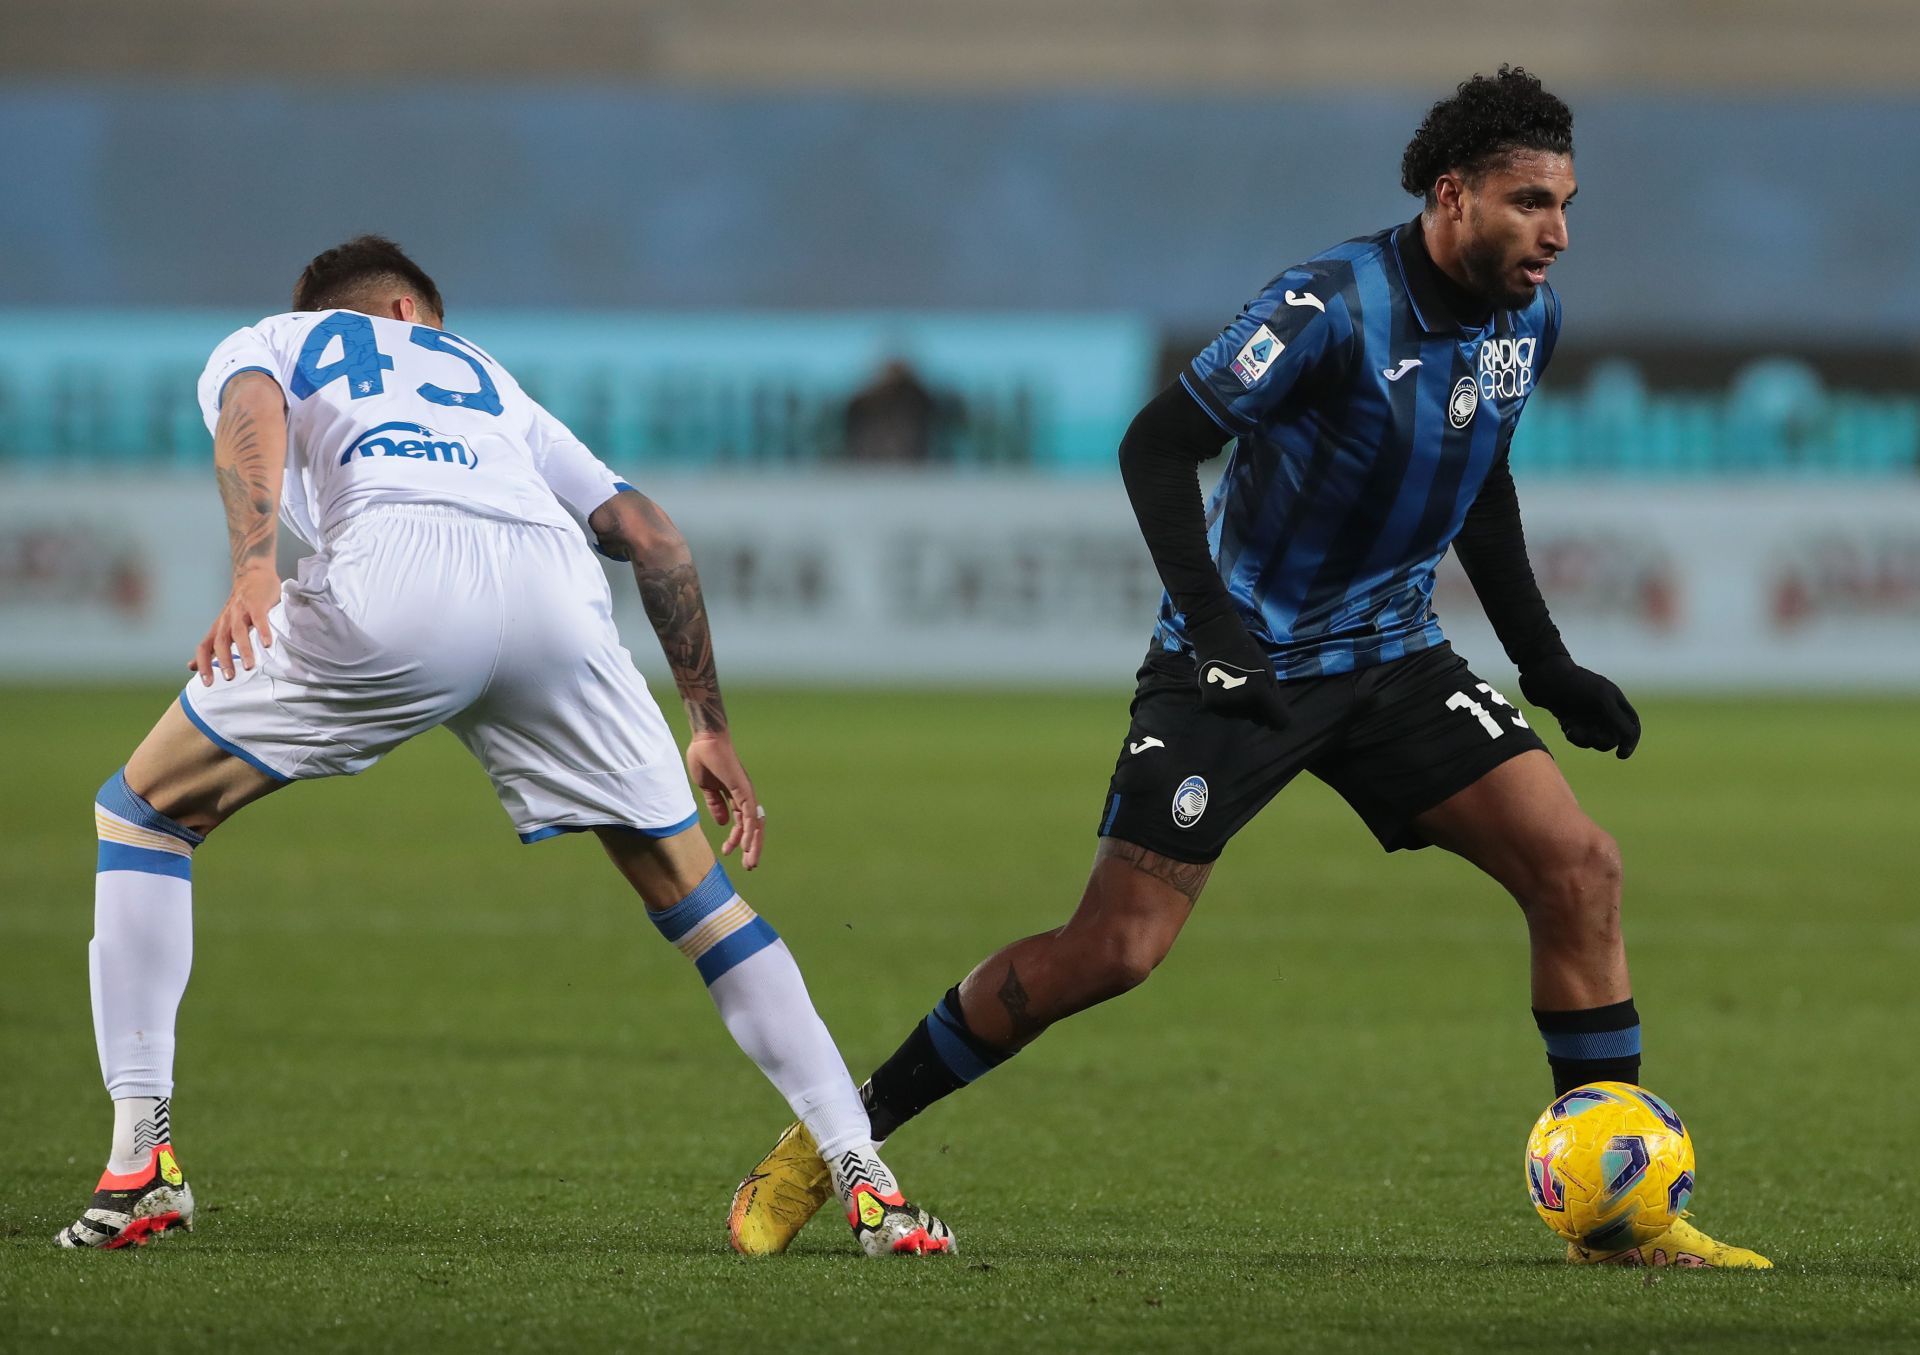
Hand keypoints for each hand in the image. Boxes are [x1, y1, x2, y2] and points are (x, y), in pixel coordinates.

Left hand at [191, 567, 279, 684]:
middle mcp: (226, 621)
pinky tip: (267, 644)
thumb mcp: (222, 627)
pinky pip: (258, 619)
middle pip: (220, 642)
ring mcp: (241, 612)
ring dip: (243, 650)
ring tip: (249, 666)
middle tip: (229, 678)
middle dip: (223, 660)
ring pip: (238, 633)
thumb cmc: (240, 606)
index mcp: (218, 628)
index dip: (203, 665)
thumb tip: (190, 667)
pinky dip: (262, 632)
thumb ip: (210, 647)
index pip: (204, 648)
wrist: (252, 574)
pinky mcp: (256, 605)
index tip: (208, 684)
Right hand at [686, 731, 763, 869]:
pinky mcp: (743, 790)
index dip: (738, 838)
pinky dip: (749, 831)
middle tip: (748, 865)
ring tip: (750, 863)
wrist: (706, 741)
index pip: (742, 822)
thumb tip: (722, 823)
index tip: (728, 852)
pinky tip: (747, 845)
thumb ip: (715, 804)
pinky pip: (749, 815)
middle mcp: (745, 796)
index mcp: (736, 796)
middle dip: (751, 847)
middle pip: (753, 827)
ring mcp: (746, 793)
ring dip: (753, 845)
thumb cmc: (705, 759)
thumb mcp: (707, 788)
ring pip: (755, 824)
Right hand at [1187, 608, 1288, 729]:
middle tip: (1251, 686)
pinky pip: (1228, 713)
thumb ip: (1274, 699)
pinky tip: (1226, 687)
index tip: (1275, 707)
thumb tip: (1274, 725)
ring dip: (1243, 706)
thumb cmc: (1249, 655)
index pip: (1279, 722)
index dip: (1279, 716)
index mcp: (1259, 694)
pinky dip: (1229, 704)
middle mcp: (1241, 704)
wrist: (1218, 641)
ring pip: (1242, 716)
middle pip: (1259, 719)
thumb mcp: (1270, 674)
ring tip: (1237, 684)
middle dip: (1259, 708)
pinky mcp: (1210, 705)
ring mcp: (1224, 705)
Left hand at [1519, 656, 1640, 758]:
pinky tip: (1564, 723)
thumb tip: (1629, 739)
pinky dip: (1572, 734)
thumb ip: (1618, 720)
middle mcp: (1604, 709)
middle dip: (1600, 740)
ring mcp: (1586, 715)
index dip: (1630, 741)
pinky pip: (1577, 737)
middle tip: (1587, 735)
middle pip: (1612, 737)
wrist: (1542, 675)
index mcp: (1615, 701)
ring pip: (1593, 739)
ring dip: (1583, 738)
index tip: (1620, 755)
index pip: (1632, 726)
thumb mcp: (1602, 701)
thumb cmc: (1575, 684)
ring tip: (1570, 727)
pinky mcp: (1570, 719)